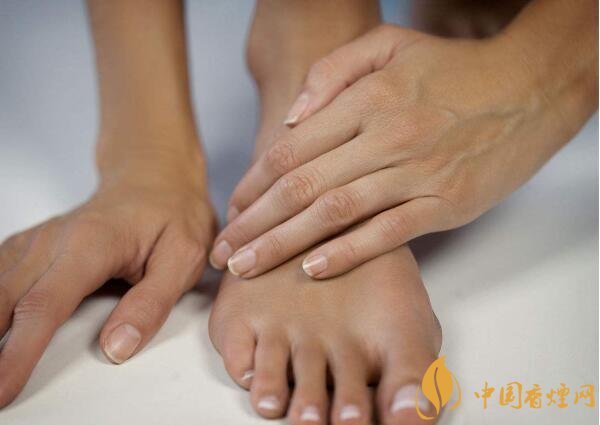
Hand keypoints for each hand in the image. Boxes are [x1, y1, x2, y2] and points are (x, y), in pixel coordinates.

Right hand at [0, 145, 214, 405]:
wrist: (155, 177)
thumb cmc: (172, 214)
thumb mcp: (183, 257)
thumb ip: (151, 302)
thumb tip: (116, 347)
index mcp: (90, 244)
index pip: (45, 305)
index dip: (18, 352)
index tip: (2, 389)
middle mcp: (53, 240)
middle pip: (4, 300)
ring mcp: (37, 241)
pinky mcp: (31, 246)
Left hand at [210, 22, 593, 278]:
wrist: (527, 89)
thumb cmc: (453, 69)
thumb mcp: (389, 45)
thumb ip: (333, 73)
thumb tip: (291, 118)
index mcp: (366, 99)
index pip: (291, 149)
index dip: (254, 184)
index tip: (232, 211)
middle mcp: (385, 137)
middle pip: (302, 188)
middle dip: (255, 225)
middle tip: (224, 254)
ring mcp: (416, 173)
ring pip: (335, 214)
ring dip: (285, 244)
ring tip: (249, 268)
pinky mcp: (445, 203)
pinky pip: (387, 233)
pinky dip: (348, 253)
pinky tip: (313, 269)